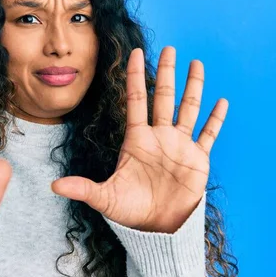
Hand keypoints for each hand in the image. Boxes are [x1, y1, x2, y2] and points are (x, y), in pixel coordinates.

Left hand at [52, 47, 227, 233]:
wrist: (157, 228)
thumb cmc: (129, 211)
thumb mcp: (105, 197)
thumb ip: (82, 188)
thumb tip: (53, 186)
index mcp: (137, 138)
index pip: (135, 99)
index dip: (135, 76)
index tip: (136, 52)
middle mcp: (159, 136)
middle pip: (164, 97)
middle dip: (167, 72)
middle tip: (169, 48)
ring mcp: (179, 145)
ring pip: (188, 108)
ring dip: (193, 87)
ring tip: (196, 63)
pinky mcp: (198, 158)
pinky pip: (208, 134)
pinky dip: (215, 119)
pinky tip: (222, 101)